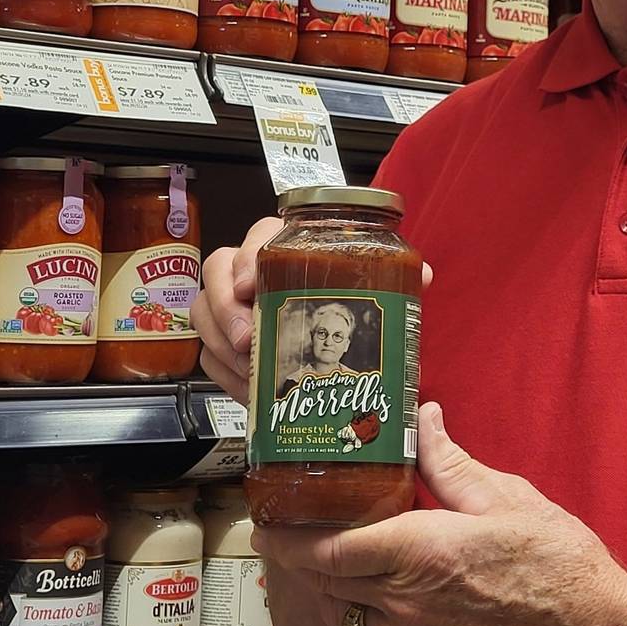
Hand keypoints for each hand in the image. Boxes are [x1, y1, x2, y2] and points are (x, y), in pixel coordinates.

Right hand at [191, 219, 432, 404]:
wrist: (333, 352)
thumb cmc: (346, 308)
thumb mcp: (375, 293)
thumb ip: (397, 280)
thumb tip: (423, 276)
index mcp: (287, 249)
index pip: (257, 236)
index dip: (248, 258)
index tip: (253, 284)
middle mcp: (251, 272)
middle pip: (216, 270)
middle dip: (226, 305)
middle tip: (250, 339)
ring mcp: (231, 308)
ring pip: (203, 312)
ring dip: (222, 341)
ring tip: (250, 369)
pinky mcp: (222, 345)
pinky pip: (207, 355)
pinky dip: (225, 374)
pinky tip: (249, 390)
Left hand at [257, 402, 626, 625]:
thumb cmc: (556, 562)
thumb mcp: (505, 497)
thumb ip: (450, 462)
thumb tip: (423, 417)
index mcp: (421, 552)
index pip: (330, 552)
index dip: (288, 542)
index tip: (265, 528)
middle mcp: (407, 604)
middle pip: (329, 584)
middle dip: (306, 561)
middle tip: (293, 534)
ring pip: (348, 617)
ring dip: (336, 591)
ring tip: (337, 562)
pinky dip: (366, 621)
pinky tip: (382, 598)